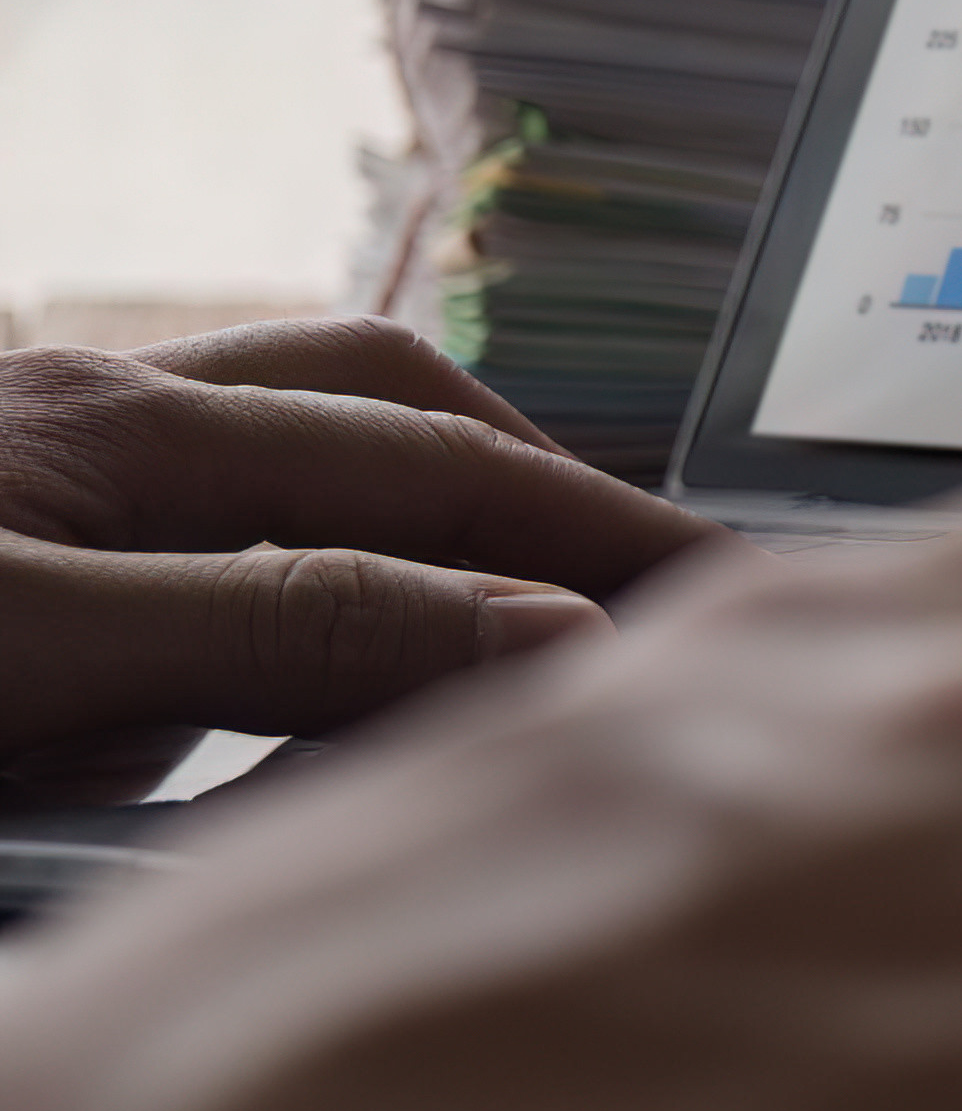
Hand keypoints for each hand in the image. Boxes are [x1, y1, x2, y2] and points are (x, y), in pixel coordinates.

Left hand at [0, 321, 724, 782]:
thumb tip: (555, 627)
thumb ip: (285, 629)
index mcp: (116, 426)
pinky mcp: (7, 587)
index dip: (599, 531)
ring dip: (428, 535)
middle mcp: (96, 428)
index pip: (434, 463)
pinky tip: (312, 704)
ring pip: (291, 473)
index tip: (740, 601)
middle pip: (384, 407)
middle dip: (541, 491)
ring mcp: (42, 496)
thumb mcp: (31, 647)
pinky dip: (303, 609)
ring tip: (529, 639)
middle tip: (662, 598)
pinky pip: (192, 561)